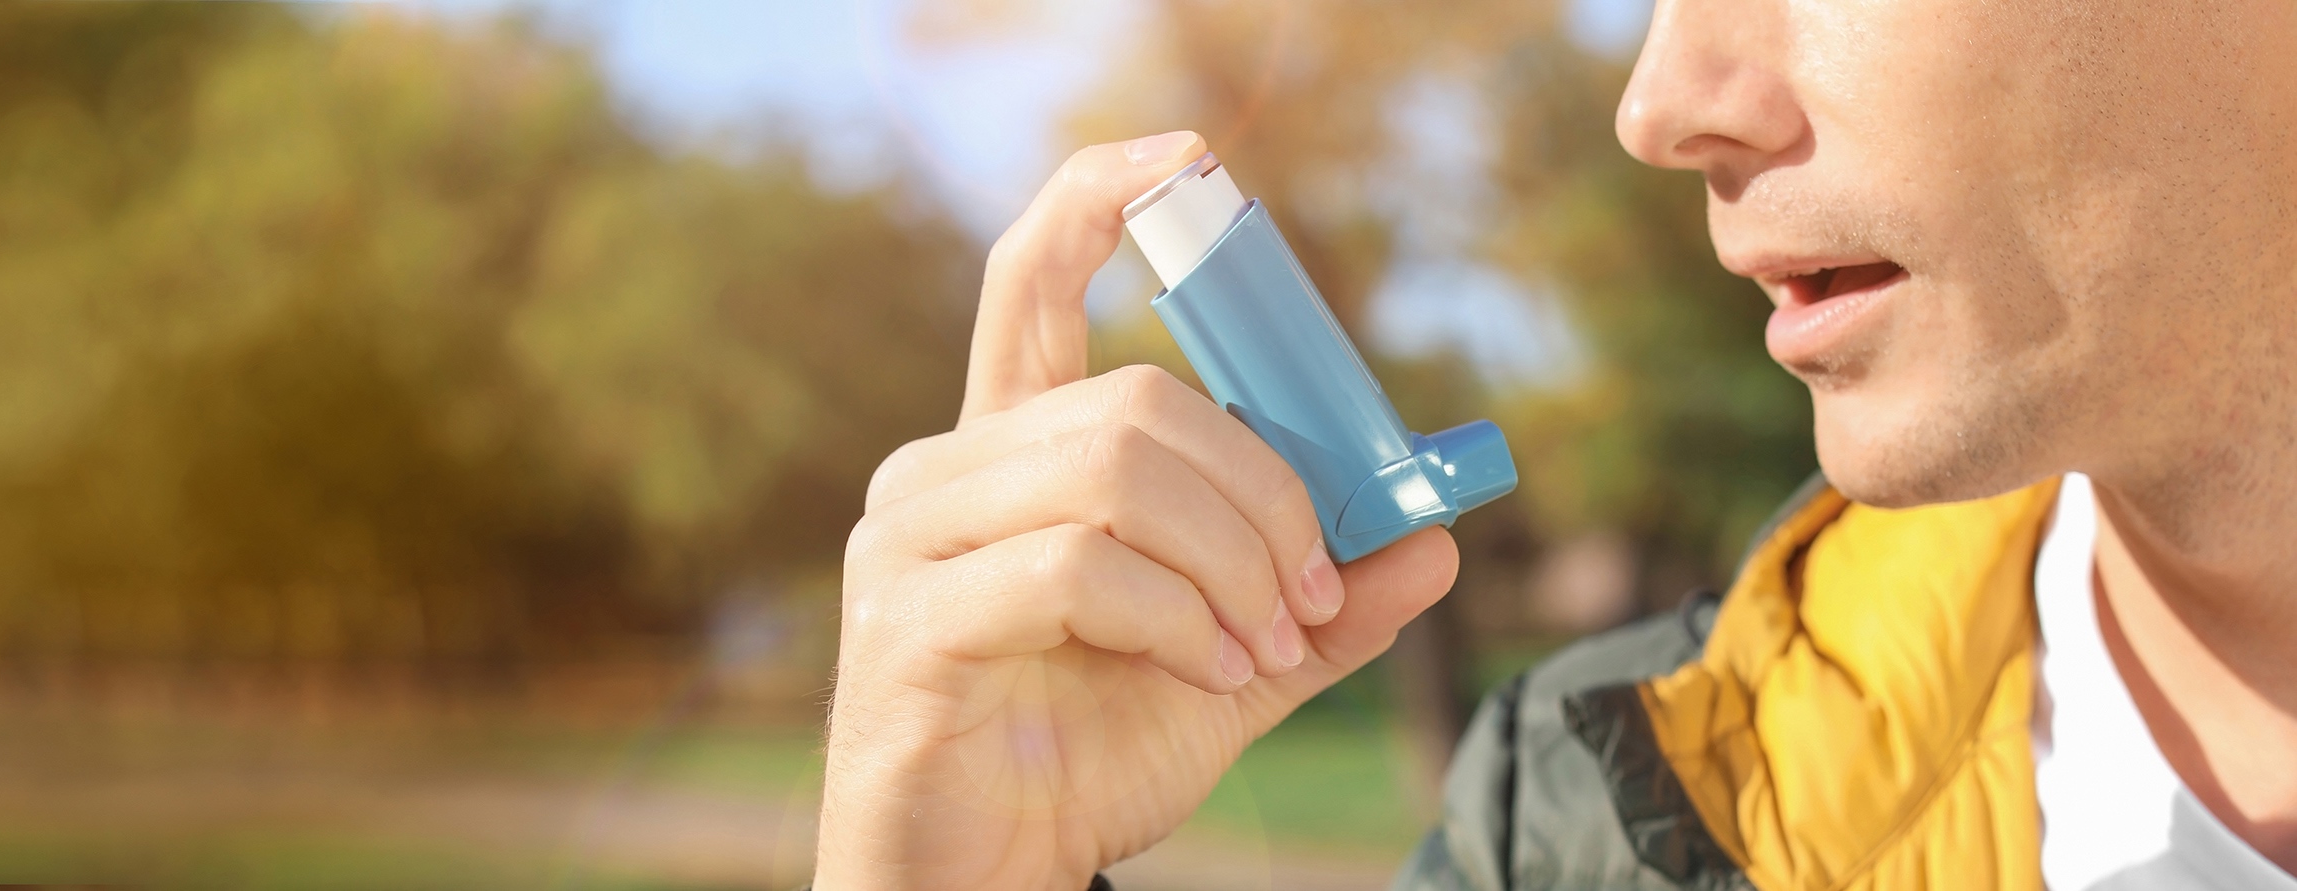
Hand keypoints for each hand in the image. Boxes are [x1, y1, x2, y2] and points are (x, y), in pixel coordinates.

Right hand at [813, 131, 1461, 890]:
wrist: (983, 881)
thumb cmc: (1081, 758)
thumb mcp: (1229, 669)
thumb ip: (1318, 605)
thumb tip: (1436, 542)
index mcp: (1007, 454)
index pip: (1033, 282)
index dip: (1099, 199)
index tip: (1193, 162)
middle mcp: (942, 474)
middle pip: (1134, 402)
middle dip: (1262, 490)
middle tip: (1314, 588)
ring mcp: (912, 543)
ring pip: (1113, 471)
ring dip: (1231, 560)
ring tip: (1264, 647)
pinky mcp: (910, 622)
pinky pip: (1078, 568)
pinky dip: (1176, 618)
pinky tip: (1209, 677)